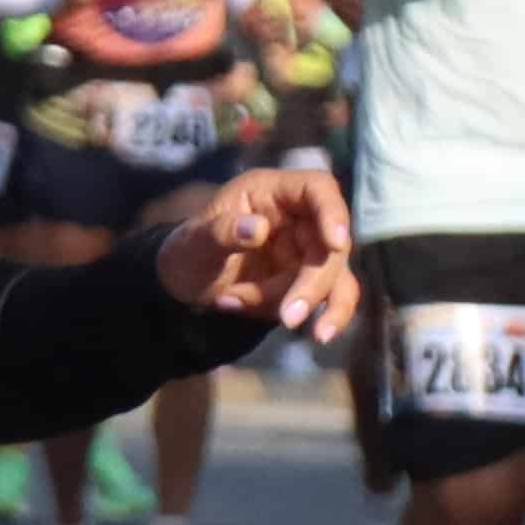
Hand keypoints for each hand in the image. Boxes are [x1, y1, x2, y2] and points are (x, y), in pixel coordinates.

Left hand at [151, 167, 359, 339]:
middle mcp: (298, 217)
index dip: (332, 212)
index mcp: (272, 192)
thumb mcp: (193, 242)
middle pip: (331, 244)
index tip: (335, 244)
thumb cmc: (189, 251)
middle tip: (288, 317)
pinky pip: (333, 299)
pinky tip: (318, 336)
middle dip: (313, 282)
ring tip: (289, 324)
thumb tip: (257, 229)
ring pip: (337, 276)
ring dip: (317, 303)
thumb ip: (221, 232)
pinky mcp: (311, 281)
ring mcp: (308, 250)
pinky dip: (324, 317)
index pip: (317, 188)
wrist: (188, 285)